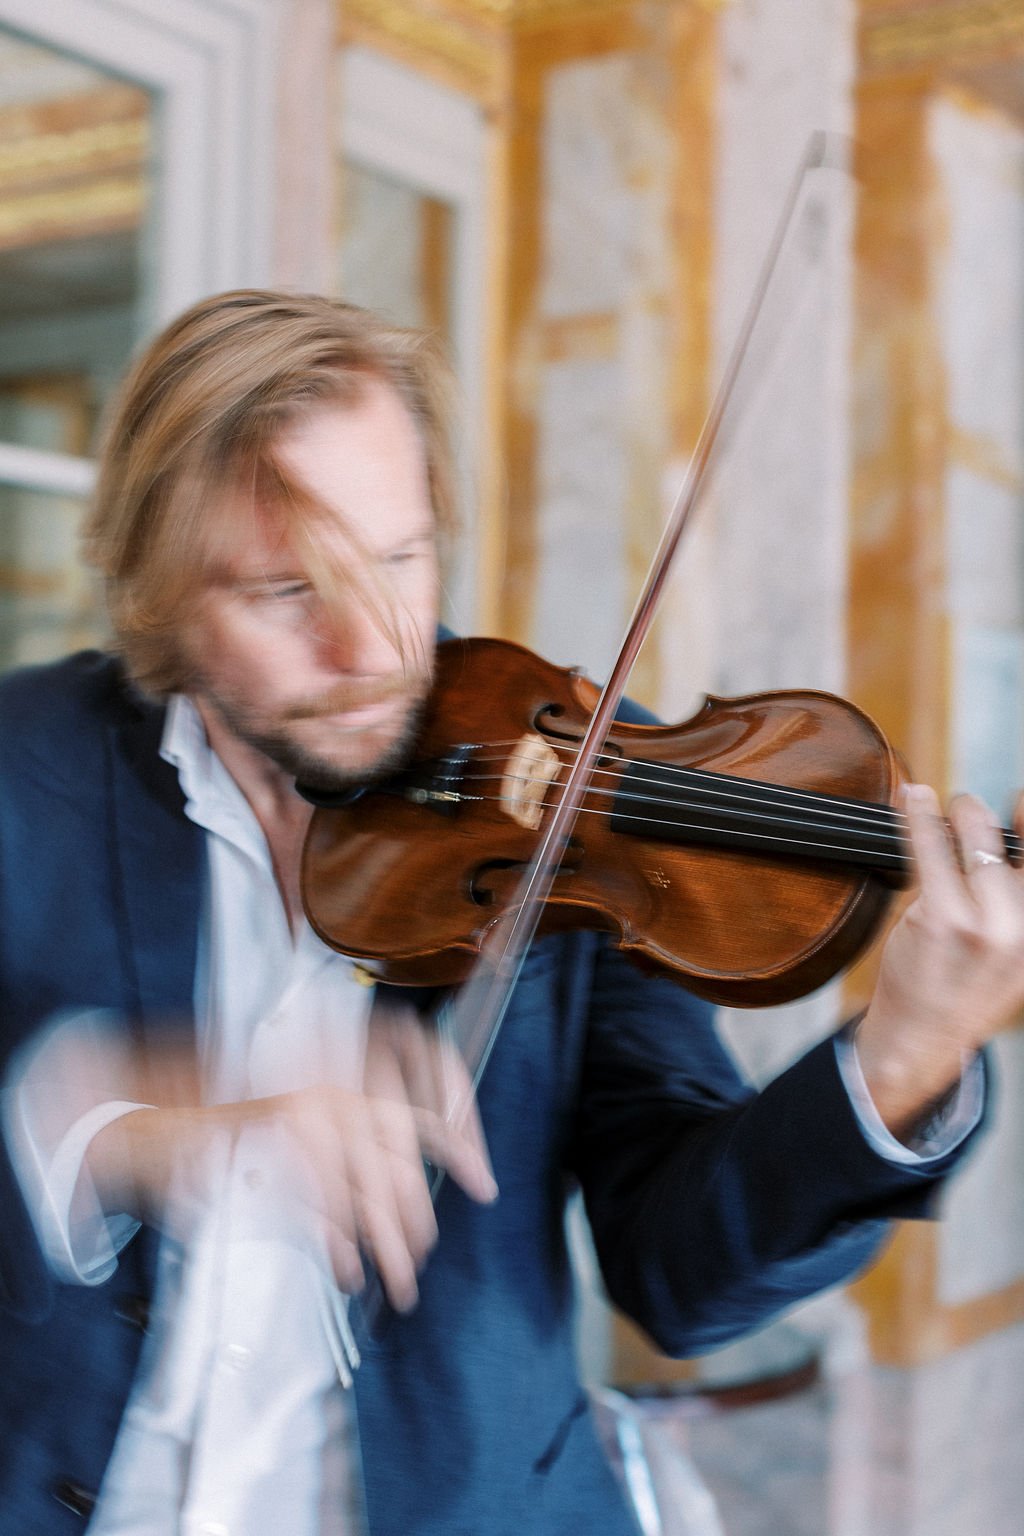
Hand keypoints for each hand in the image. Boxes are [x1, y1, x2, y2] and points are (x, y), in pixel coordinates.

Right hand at [86, 1005, 495, 1311]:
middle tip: (415, 1266)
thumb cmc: (236, 1140)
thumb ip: (355, 1154)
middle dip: (415, 1227)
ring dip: (387, 1251)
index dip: (462, 1143)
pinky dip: (340, 1251)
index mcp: (345, 1090)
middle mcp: (332, 1102)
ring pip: (370, 1200)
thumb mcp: (305, 1133)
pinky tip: (346, 1272)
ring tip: (395, 1284)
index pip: (420, 1112)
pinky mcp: (275, 1163)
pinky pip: (327, 1217)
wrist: (156, 1130)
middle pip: (401, 1173)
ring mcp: (304, 1130)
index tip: (485, 1183)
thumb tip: (412, 1200)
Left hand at [856, 784, 1023, 1139]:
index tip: (1020, 800)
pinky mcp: (939, 917)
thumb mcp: (1010, 959)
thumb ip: (1012, 909)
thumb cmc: (960, 994)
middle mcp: (1019, 928)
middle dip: (984, 818)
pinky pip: (929, 852)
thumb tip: (1007, 853)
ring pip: (972, 843)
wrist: (920, 1042)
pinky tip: (913, 801)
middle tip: (967, 806)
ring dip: (957, 814)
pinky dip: (919, 819)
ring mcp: (980, 923)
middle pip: (1010, 847)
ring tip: (939, 802)